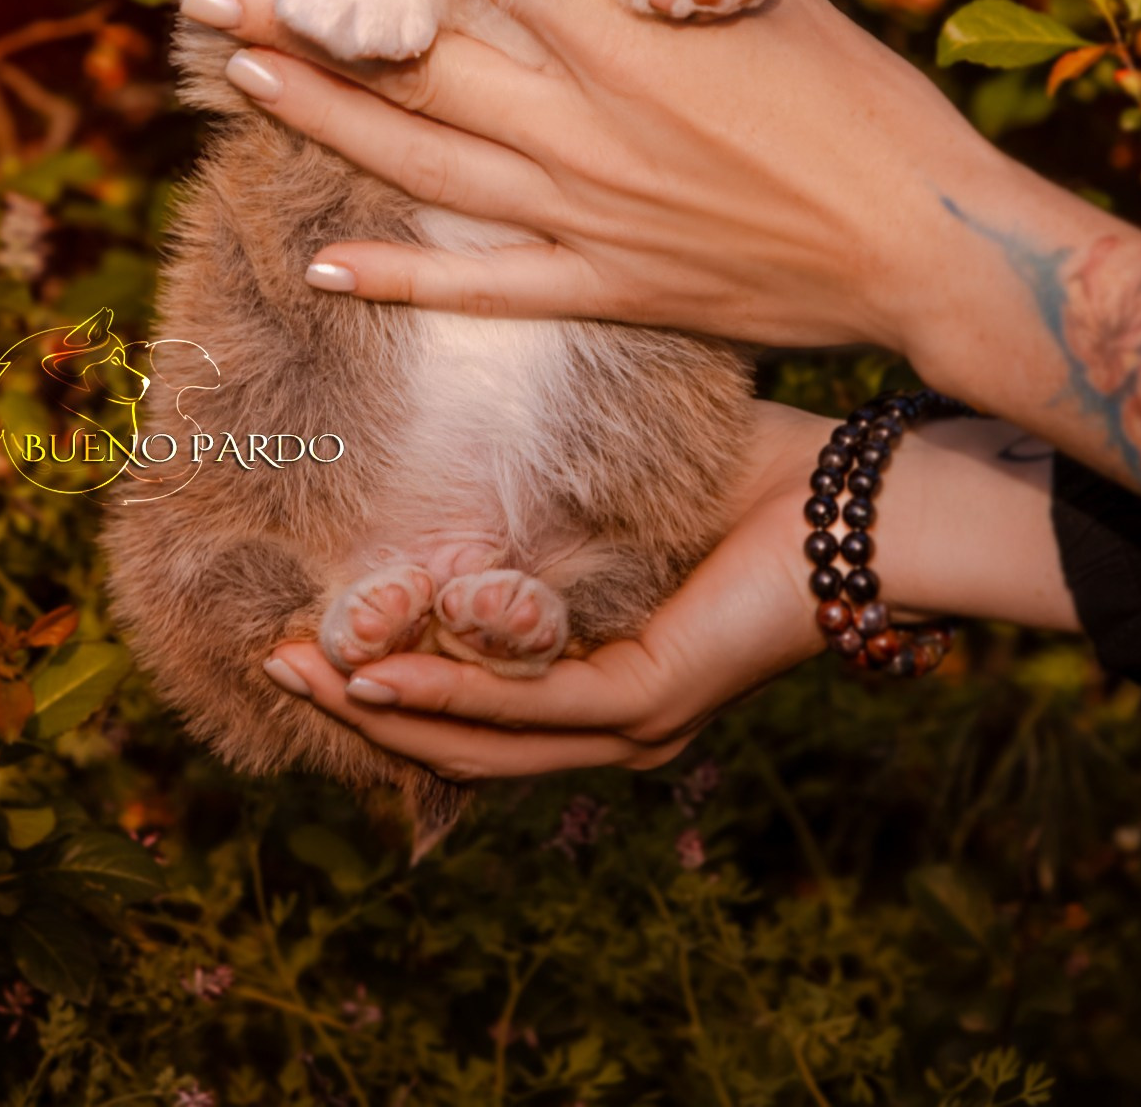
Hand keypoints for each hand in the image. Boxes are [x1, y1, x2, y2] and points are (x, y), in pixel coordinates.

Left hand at [184, 0, 1008, 355]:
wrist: (924, 241)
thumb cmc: (864, 106)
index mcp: (627, 33)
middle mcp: (587, 122)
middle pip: (416, 60)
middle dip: (305, 22)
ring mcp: (590, 213)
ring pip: (424, 162)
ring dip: (322, 121)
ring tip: (239, 82)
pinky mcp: (608, 287)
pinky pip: (484, 284)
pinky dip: (401, 278)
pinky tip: (324, 265)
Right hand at [259, 404, 1076, 780]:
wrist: (870, 498)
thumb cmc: (763, 475)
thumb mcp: (629, 475)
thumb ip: (556, 473)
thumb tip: (478, 405)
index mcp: (608, 670)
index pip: (477, 693)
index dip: (386, 672)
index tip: (306, 627)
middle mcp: (615, 720)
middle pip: (456, 734)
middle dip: (356, 700)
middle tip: (270, 656)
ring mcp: (632, 720)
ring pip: (478, 734)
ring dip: (379, 707)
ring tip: (296, 666)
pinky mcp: (649, 697)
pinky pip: (529, 706)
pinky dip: (446, 693)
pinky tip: (379, 674)